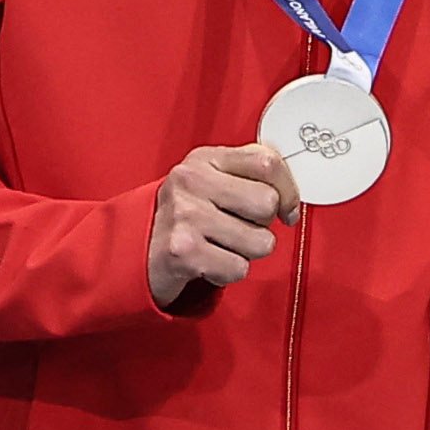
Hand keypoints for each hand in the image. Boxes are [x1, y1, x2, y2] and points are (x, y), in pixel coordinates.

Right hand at [146, 143, 300, 307]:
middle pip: (267, 203)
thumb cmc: (187, 213)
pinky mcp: (183, 252)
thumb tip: (292, 194)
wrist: (136, 248)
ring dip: (248, 251)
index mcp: (204, 158)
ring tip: (223, 244)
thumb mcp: (212, 178)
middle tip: (241, 226)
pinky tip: (211, 260)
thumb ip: (251, 172)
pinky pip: (239, 268)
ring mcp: (185, 216)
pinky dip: (230, 271)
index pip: (268, 163)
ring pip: (260, 241)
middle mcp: (191, 182)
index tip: (286, 208)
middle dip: (263, 223)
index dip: (288, 190)